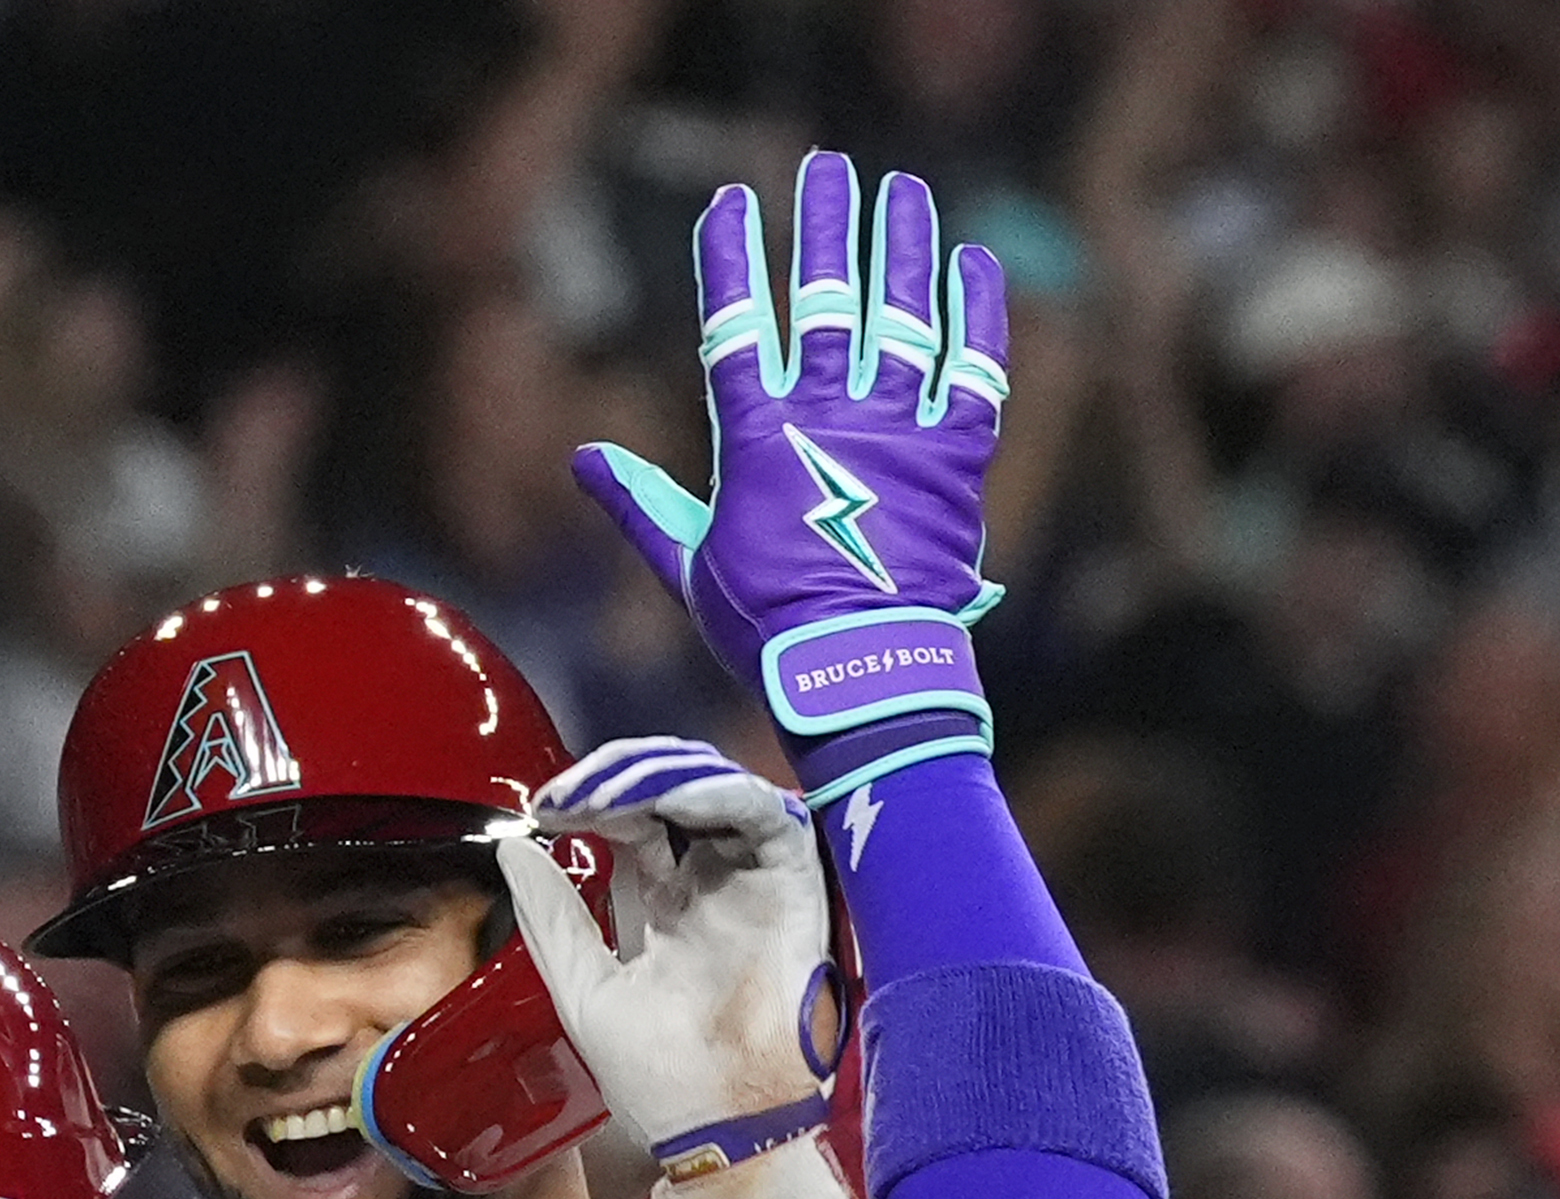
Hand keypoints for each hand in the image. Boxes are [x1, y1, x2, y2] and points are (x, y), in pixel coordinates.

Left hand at [494, 737, 843, 1160]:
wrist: (718, 1129)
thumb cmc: (661, 1077)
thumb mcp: (582, 985)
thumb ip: (552, 915)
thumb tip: (513, 849)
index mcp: (671, 906)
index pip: (637, 822)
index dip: (594, 801)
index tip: (547, 807)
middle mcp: (716, 886)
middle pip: (676, 793)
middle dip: (622, 775)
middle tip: (571, 792)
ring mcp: (755, 885)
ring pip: (720, 791)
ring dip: (663, 775)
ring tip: (610, 793)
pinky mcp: (795, 891)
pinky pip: (770, 819)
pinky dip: (722, 794)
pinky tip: (672, 799)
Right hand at [576, 154, 1009, 797]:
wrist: (859, 671)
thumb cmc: (767, 628)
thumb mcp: (689, 566)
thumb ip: (641, 503)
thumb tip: (582, 460)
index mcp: (755, 438)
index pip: (735, 322)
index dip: (731, 257)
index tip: (730, 200)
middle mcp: (826, 414)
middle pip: (823, 294)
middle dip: (823, 223)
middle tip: (828, 167)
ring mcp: (896, 428)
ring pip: (900, 312)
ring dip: (899, 244)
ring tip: (899, 190)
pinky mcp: (957, 454)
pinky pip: (974, 364)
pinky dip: (976, 311)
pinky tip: (973, 263)